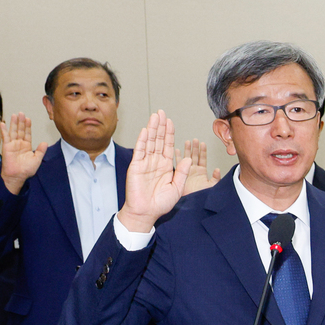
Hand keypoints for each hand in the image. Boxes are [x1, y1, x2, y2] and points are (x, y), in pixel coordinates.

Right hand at [0, 113, 47, 193]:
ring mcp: (12, 144)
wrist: (18, 176)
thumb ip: (40, 151)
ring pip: (13, 131)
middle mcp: (19, 144)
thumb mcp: (37, 159)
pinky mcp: (6, 147)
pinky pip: (5, 137)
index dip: (28, 126)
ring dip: (14, 123)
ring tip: (15, 115)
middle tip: (22, 113)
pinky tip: (3, 123)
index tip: (28, 119)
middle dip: (21, 122)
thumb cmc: (27, 170)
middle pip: (20, 130)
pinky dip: (4, 130)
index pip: (27, 134)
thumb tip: (45, 143)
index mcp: (26, 146)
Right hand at [116, 111, 190, 233]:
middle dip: (160, 126)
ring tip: (155, 116)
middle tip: (162, 112)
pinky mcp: (136, 166)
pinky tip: (146, 130)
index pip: (167, 145)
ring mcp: (145, 163)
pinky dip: (143, 140)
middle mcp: (155, 162)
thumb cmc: (160, 203)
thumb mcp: (177, 187)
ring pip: (149, 142)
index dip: (169, 133)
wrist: (146, 212)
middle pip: (158, 140)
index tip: (171, 122)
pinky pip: (140, 151)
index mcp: (165, 166)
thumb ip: (182, 172)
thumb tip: (188, 158)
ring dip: (152, 129)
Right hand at [180, 139, 220, 194]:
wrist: (191, 202)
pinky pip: (178, 164)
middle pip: (194, 156)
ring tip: (187, 142)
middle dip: (195, 147)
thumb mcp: (211, 187)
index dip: (203, 151)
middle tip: (195, 139)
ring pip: (186, 158)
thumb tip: (218, 170)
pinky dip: (177, 157)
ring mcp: (186, 172)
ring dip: (187, 150)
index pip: (203, 159)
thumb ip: (215, 178)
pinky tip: (176, 150)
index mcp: (201, 172)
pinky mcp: (179, 174)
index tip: (203, 143)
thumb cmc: (200, 196)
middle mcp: (194, 171)